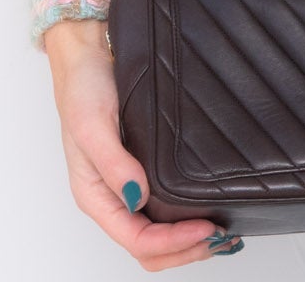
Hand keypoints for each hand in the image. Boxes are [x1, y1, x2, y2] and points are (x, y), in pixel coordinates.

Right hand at [42, 18, 242, 266]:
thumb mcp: (92, 125)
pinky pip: (164, 207)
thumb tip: (135, 196)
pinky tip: (209, 209)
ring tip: (222, 233)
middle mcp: (113, 196)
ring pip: (158, 232)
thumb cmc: (82, 88)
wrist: (87, 53)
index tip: (207, 228)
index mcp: (96, 195)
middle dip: (185, 251)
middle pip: (149, 247)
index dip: (173, 242)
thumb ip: (112, 162)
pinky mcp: (144, 167)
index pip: (136, 240)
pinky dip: (186, 218)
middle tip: (222, 239)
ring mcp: (128, 185)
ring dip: (188, 241)